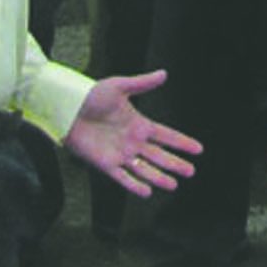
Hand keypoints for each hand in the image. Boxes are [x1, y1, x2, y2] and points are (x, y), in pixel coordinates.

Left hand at [63, 70, 201, 195]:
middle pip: (159, 155)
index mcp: (138, 124)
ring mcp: (120, 154)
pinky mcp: (105, 164)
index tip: (199, 149)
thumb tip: (164, 73)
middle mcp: (132, 142)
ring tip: (174, 185)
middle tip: (191, 172)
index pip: (166, 135)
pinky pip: (123, 177)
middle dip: (175, 164)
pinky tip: (147, 192)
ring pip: (145, 169)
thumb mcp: (119, 86)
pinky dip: (134, 185)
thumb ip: (142, 83)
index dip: (181, 142)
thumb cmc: (91, 95)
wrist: (67, 108)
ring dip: (159, 177)